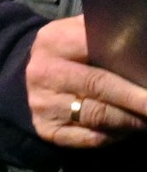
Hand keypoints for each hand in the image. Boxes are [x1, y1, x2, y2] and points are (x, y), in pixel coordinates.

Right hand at [28, 14, 146, 147]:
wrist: (34, 78)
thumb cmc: (70, 55)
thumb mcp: (78, 34)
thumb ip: (104, 35)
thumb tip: (138, 40)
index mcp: (53, 41)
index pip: (95, 50)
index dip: (128, 64)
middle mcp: (43, 72)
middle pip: (100, 86)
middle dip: (137, 99)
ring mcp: (42, 103)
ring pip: (99, 116)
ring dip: (131, 120)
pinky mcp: (46, 128)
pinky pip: (91, 137)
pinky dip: (114, 136)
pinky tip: (126, 130)